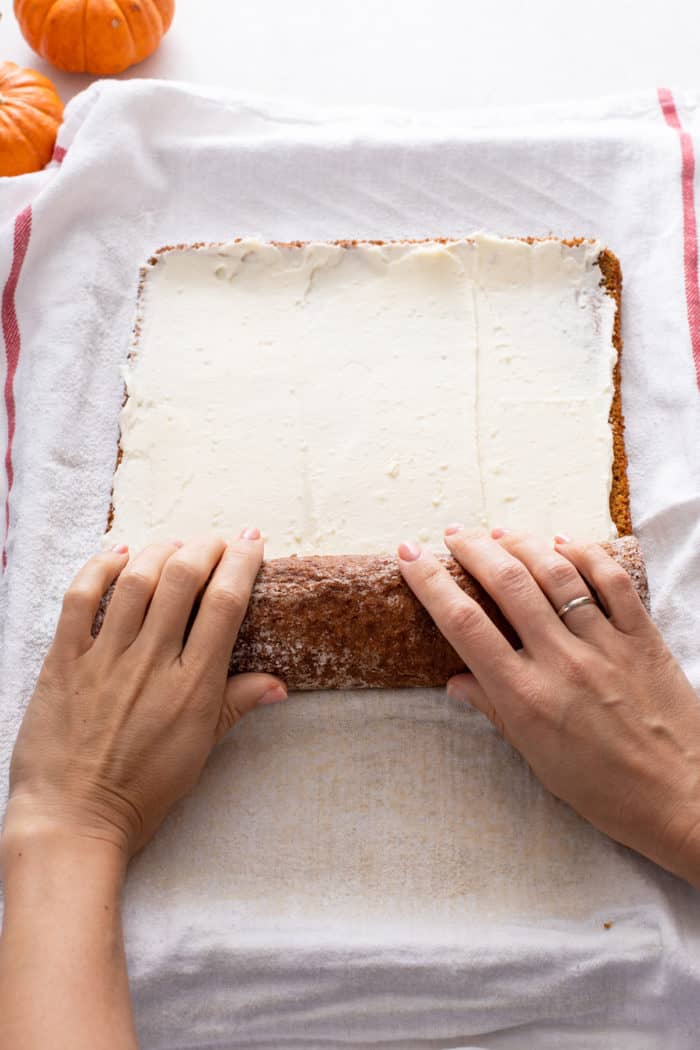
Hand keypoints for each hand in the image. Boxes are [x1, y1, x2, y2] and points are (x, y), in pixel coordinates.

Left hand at [2, 530, 285, 860]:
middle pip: (182, 579)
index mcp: (192, 686)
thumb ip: (235, 706)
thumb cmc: (140, 793)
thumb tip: (278, 685)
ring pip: (135, 580)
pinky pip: (79, 599)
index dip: (241, 562)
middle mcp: (151, 663)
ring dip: (159, 551)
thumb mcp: (199, 752)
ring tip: (174, 544)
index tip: (251, 541)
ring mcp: (105, 659)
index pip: (224, 604)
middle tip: (215, 540)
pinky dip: (98, 568)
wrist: (72, 819)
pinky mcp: (65, 661)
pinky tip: (117, 554)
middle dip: (205, 547)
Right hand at [398, 527, 699, 886]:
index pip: (464, 625)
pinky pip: (611, 580)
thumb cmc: (606, 791)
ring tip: (496, 533)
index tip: (409, 556)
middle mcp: (562, 662)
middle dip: (472, 549)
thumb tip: (455, 682)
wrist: (683, 799)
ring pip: (555, 573)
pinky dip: (583, 553)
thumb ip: (495, 711)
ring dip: (520, 543)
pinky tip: (561, 544)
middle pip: (506, 583)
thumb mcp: (537, 760)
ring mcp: (605, 645)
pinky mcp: (642, 637)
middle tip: (452, 534)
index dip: (430, 582)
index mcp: (526, 698)